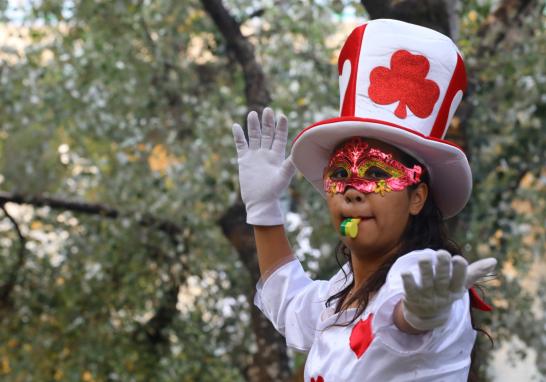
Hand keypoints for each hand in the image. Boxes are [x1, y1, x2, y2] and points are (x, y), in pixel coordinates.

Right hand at [232, 107, 294, 224]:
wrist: (260, 202)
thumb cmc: (274, 191)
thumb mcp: (283, 177)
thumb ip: (289, 164)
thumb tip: (297, 153)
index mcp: (277, 156)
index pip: (280, 138)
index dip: (281, 127)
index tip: (282, 116)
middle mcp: (266, 153)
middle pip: (266, 134)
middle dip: (267, 122)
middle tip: (268, 110)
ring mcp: (255, 156)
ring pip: (254, 137)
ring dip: (253, 125)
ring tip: (253, 113)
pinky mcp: (244, 160)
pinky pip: (241, 145)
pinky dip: (238, 136)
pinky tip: (236, 126)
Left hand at [401, 250, 496, 330]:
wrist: (427, 316)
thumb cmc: (446, 292)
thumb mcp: (460, 285)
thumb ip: (474, 272)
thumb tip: (494, 260)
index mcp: (454, 290)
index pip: (459, 281)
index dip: (459, 272)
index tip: (458, 259)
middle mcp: (441, 294)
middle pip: (442, 280)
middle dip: (443, 267)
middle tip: (442, 253)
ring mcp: (426, 297)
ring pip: (426, 283)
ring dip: (425, 270)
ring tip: (424, 257)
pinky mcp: (412, 298)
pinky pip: (410, 290)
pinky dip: (408, 282)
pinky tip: (405, 272)